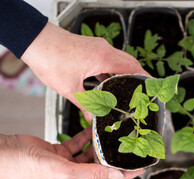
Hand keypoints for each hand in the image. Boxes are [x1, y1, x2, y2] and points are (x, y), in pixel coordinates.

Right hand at [0, 126, 143, 178]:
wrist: (7, 153)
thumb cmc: (29, 169)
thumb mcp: (66, 173)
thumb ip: (93, 173)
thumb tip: (116, 175)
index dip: (123, 175)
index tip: (138, 167)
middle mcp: (72, 178)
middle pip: (100, 168)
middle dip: (113, 158)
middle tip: (129, 148)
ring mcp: (67, 165)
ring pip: (90, 154)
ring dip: (99, 145)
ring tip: (113, 136)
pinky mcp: (61, 152)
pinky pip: (78, 143)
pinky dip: (85, 137)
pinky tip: (94, 129)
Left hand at [21, 22, 148, 120]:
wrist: (34, 40)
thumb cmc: (50, 60)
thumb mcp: (69, 88)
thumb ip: (84, 104)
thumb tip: (92, 119)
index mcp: (103, 58)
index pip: (132, 67)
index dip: (145, 78)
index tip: (153, 87)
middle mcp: (104, 49)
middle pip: (129, 62)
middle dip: (138, 76)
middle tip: (143, 90)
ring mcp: (97, 47)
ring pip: (119, 60)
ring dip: (125, 72)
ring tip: (129, 88)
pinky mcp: (90, 47)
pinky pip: (108, 59)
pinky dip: (113, 69)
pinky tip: (109, 82)